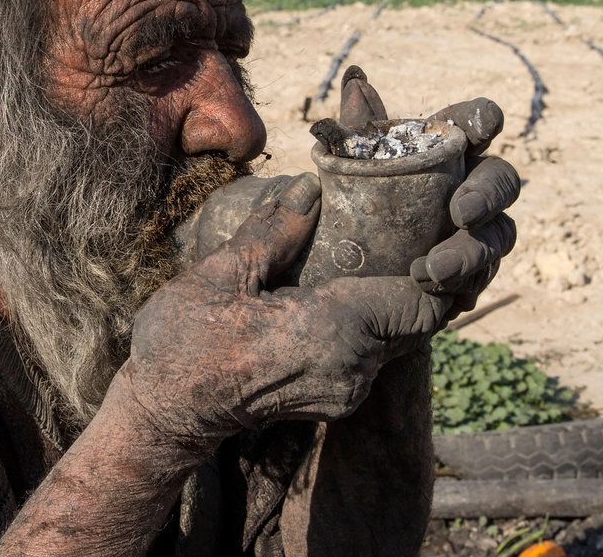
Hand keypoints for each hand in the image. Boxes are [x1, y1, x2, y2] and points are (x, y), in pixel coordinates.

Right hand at [123, 172, 453, 449]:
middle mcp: (353, 370)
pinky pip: (375, 351)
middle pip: (418, 319)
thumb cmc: (182, 345)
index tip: (429, 226)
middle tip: (409, 224)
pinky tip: (353, 283)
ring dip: (396, 296)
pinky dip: (374, 318)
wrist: (164, 415)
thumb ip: (273, 230)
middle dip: (421, 273)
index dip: (438, 265)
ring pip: (398, 337)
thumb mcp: (221, 275)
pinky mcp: (335, 398)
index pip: (421, 303)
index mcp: (334, 334)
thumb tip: (310, 186)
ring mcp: (346, 391)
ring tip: (382, 247)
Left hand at [339, 65, 518, 323]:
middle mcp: (467, 186)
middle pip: (501, 179)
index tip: (482, 125)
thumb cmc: (339, 211)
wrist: (331, 281)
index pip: (472, 123)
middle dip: (488, 194)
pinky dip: (465, 285)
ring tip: (431, 269)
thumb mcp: (340, 173)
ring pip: (498, 235)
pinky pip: (483, 279)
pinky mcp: (468, 277)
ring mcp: (474, 234)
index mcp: (440, 149)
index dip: (482, 119)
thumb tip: (356, 83)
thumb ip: (353, 133)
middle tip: (461, 211)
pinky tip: (441, 295)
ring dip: (471, 251)